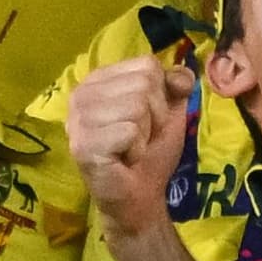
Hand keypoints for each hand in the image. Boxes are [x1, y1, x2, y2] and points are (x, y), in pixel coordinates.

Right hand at [68, 58, 193, 246]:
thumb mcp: (170, 111)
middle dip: (155, 116)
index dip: (160, 95)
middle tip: (140, 137)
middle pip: (144, 84)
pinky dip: (137, 150)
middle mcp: (81, 93)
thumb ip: (176, 85)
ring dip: (145, 134)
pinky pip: (130, 132)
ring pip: (137, 107)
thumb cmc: (150, 151)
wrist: (139, 196)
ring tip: (131, 148)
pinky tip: (123, 160)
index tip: (148, 119)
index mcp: (98, 79)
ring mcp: (78, 119)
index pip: (147, 64)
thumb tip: (183, 74)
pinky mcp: (83, 144)